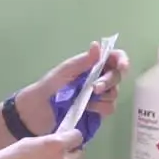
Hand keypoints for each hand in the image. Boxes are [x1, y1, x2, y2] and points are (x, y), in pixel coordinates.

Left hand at [17, 43, 131, 132]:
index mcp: (89, 65)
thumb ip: (81, 62)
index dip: (122, 60)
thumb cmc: (48, 88)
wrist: (36, 113)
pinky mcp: (96, 112)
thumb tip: (97, 45)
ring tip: (86, 101)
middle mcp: (97, 78)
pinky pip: (109, 108)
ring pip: (114, 94)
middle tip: (94, 88)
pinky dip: (100, 109)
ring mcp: (97, 96)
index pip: (113, 58)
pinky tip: (88, 109)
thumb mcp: (63, 73)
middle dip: (108, 82)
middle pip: (116, 76)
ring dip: (103, 97)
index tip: (121, 67)